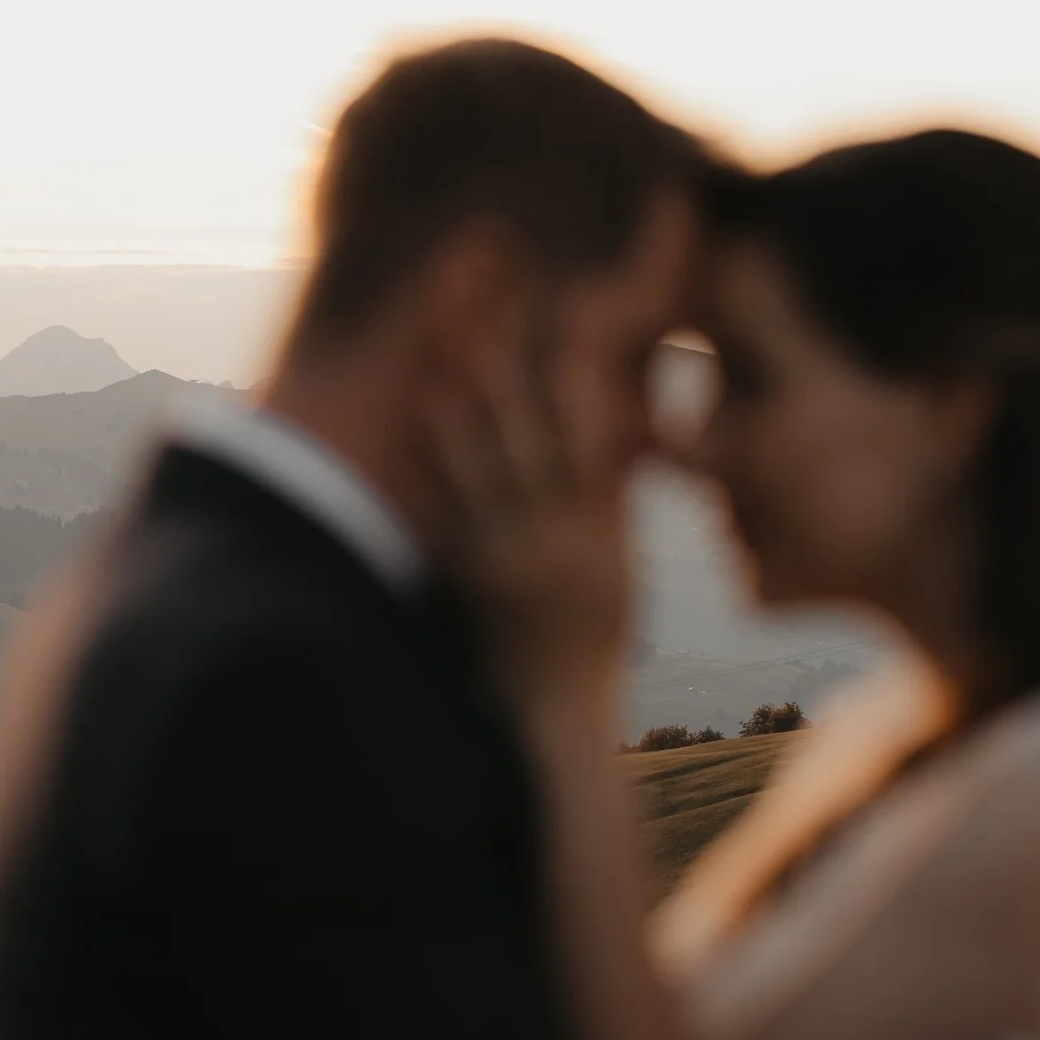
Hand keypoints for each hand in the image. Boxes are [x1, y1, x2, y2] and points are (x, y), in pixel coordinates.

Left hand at [425, 330, 630, 741]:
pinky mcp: (468, 577)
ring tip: (441, 380)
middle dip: (509, 396)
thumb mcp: (619, 564)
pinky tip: (421, 441)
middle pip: (528, 453)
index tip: (561, 352)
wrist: (556, 697)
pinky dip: (435, 475)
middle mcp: (553, 542)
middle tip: (488, 342)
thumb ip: (610, 503)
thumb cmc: (594, 625)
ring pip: (480, 478)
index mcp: (596, 534)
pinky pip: (449, 515)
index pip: (587, 452)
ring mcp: (507, 559)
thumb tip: (609, 439)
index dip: (573, 400)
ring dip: (460, 425)